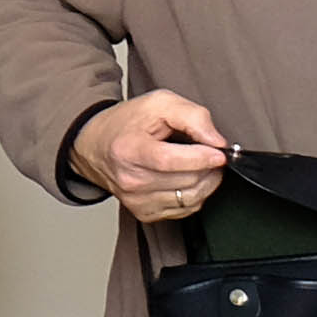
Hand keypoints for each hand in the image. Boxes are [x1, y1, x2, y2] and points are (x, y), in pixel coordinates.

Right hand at [75, 89, 230, 223]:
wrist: (96, 146)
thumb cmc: (128, 123)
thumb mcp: (159, 103)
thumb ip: (193, 116)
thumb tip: (217, 141)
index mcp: (128, 150)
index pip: (169, 161)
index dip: (200, 158)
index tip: (219, 152)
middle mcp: (130, 180)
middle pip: (187, 181)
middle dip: (210, 167)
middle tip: (211, 152)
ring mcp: (136, 200)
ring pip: (191, 198)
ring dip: (207, 181)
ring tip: (203, 164)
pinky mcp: (144, 213)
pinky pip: (186, 209)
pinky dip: (196, 194)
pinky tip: (188, 177)